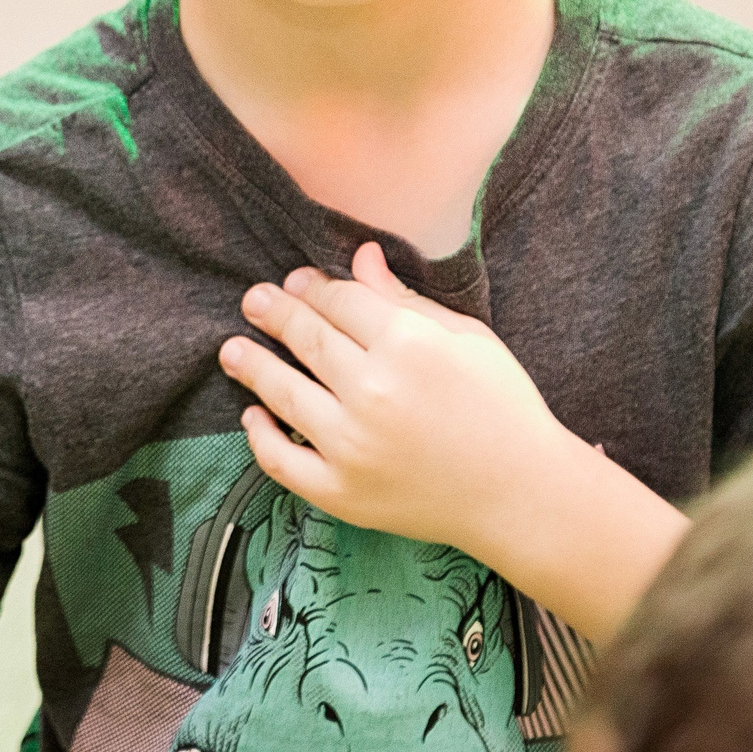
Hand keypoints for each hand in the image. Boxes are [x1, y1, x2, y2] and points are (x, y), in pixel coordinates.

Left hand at [217, 240, 577, 557]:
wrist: (520, 495)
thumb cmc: (502, 408)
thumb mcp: (467, 338)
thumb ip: (405, 299)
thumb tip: (359, 256)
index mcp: (407, 344)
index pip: (338, 302)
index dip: (313, 287)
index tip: (297, 281)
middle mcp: (372, 391)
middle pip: (306, 338)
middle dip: (274, 312)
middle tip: (253, 300)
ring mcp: (351, 446)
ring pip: (282, 392)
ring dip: (250, 364)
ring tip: (232, 349)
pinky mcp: (341, 492)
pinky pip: (282, 461)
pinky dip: (260, 435)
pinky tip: (253, 415)